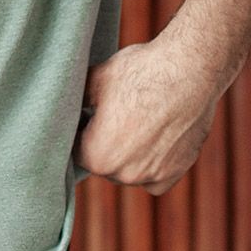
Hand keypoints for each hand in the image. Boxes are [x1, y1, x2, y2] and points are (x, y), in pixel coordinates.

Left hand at [71, 29, 220, 194]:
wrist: (188, 70)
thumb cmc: (139, 72)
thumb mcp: (95, 79)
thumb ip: (75, 99)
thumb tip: (62, 103)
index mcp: (98, 156)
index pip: (76, 152)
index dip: (79, 132)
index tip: (86, 117)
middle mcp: (125, 174)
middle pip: (104, 165)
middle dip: (103, 145)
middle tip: (111, 117)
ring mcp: (153, 175)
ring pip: (128, 172)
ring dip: (127, 157)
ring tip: (133, 123)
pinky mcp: (177, 171)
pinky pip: (154, 179)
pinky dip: (151, 166)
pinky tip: (151, 140)